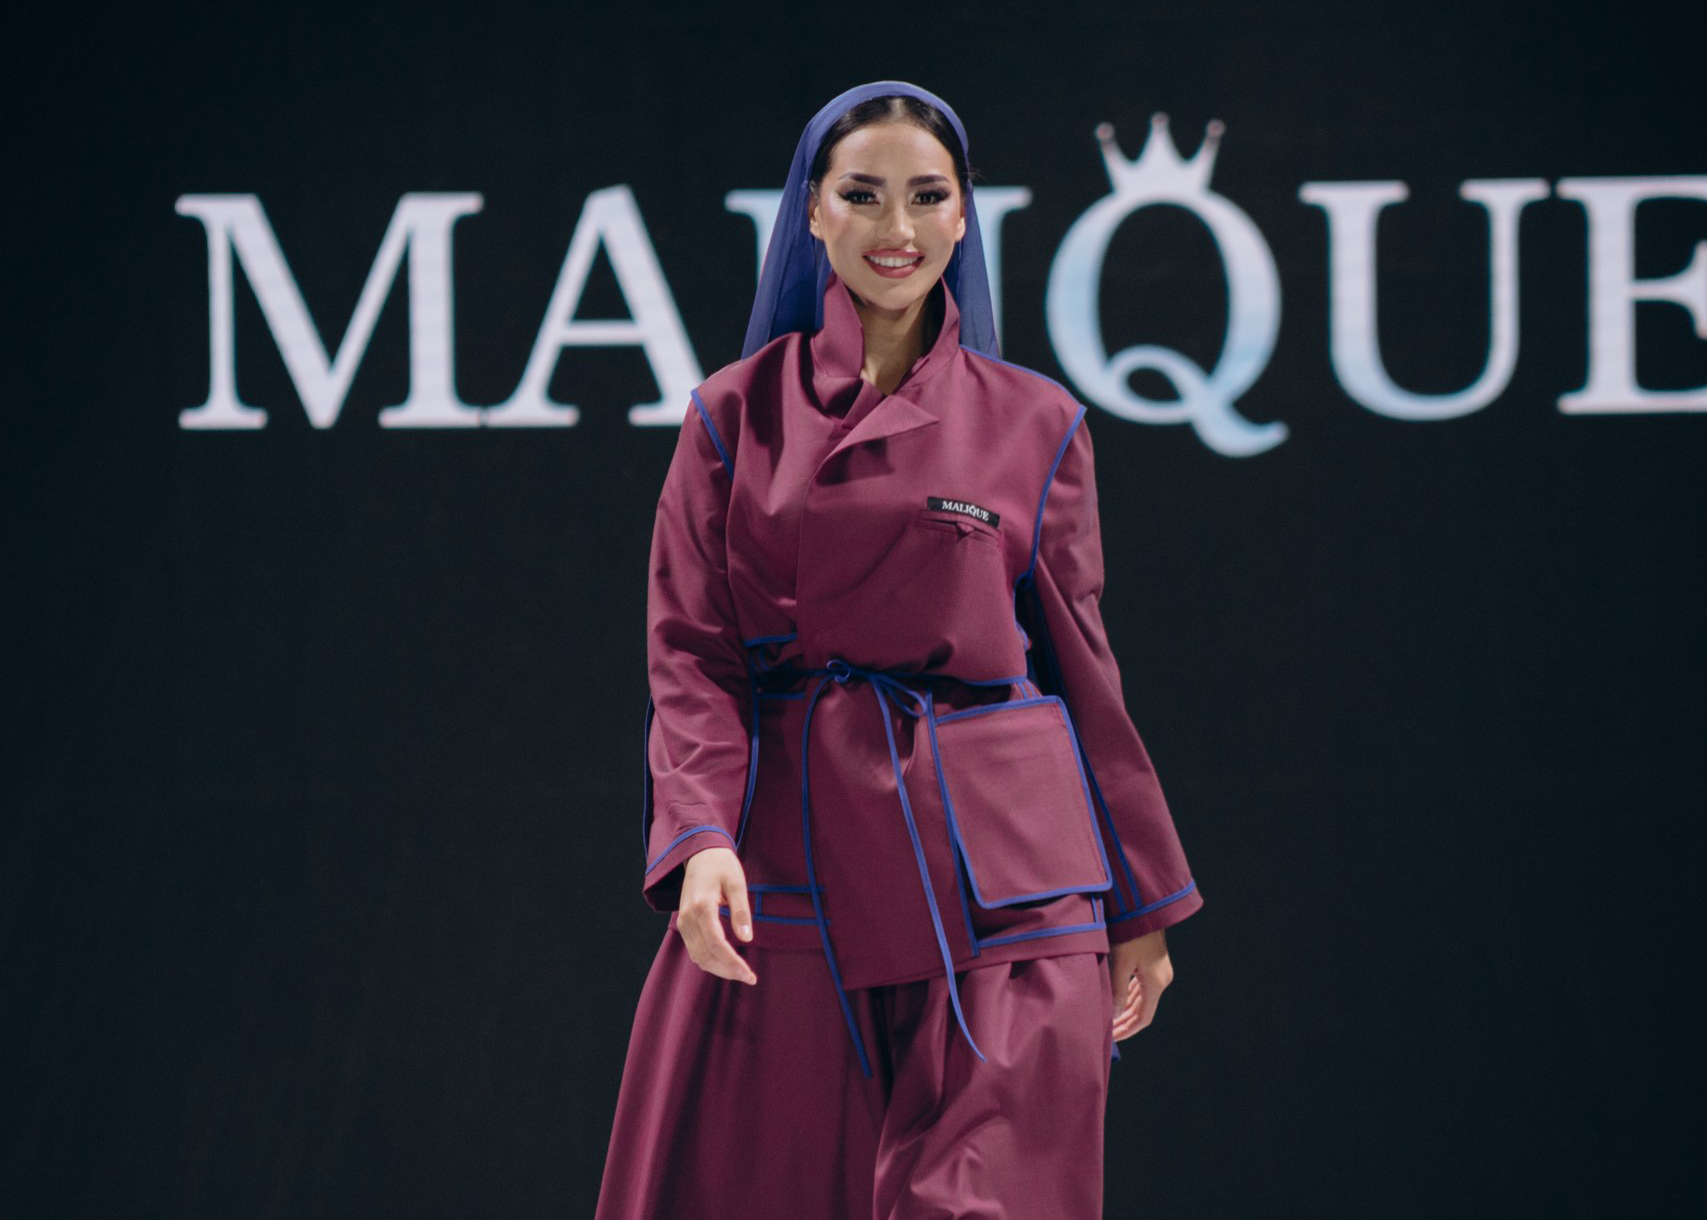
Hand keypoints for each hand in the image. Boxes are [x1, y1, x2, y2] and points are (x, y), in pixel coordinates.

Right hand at [677, 846, 757, 984]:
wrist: (700, 853)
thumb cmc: (721, 865)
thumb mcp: (737, 883)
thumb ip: (741, 911)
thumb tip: (747, 939)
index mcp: (702, 906)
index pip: (716, 944)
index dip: (732, 962)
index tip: (749, 974)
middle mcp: (688, 917)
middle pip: (706, 955)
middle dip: (727, 970)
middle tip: (749, 978)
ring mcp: (683, 922)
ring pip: (698, 956)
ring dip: (718, 968)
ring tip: (740, 973)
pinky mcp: (683, 924)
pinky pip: (695, 950)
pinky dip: (710, 960)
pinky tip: (726, 963)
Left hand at [1109, 929, 1172, 1039]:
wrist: (1144, 908)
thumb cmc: (1130, 933)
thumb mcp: (1120, 962)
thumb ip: (1117, 991)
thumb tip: (1114, 1016)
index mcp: (1156, 982)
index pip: (1144, 1017)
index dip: (1128, 1030)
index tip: (1113, 1038)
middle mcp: (1161, 979)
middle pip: (1144, 1009)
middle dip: (1126, 1022)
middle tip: (1108, 1032)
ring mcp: (1159, 971)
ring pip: (1142, 998)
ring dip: (1127, 1010)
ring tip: (1110, 1020)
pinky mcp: (1154, 963)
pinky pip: (1142, 987)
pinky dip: (1130, 997)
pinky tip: (1119, 1000)